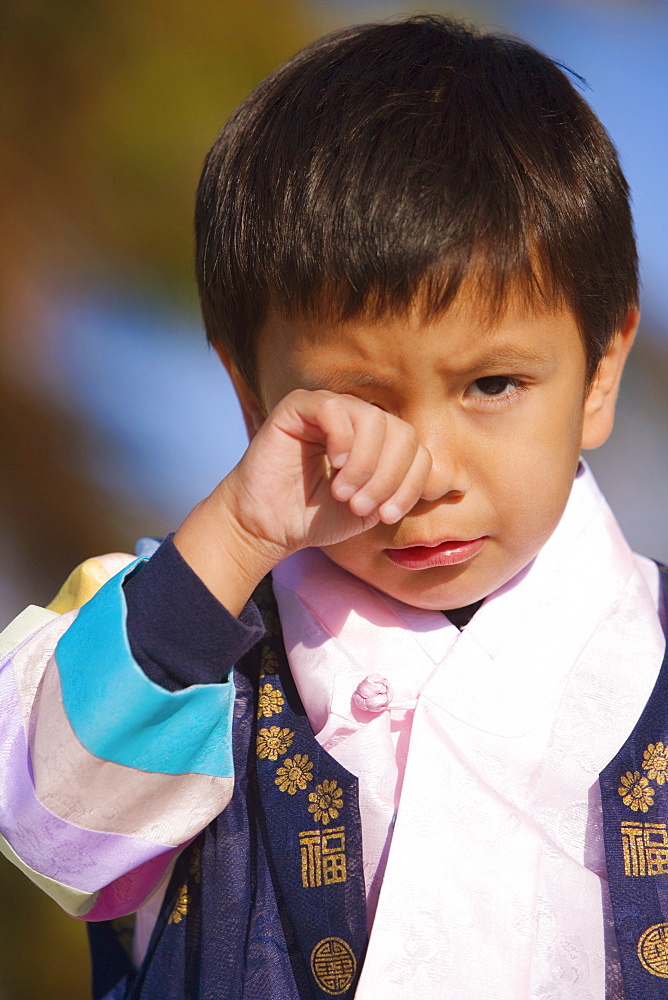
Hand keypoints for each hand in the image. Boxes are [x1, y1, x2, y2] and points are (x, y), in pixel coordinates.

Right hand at [174, 389, 432, 612]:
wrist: (270, 526)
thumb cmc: (319, 517)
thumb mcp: (374, 505)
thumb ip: (405, 488)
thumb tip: (456, 482)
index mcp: (378, 440)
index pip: (416, 448)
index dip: (410, 483)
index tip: (386, 516)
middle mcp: (356, 418)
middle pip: (401, 431)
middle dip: (389, 476)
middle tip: (364, 507)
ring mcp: (328, 409)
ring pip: (373, 420)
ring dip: (366, 465)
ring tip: (346, 494)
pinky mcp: (299, 407)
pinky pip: (335, 409)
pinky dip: (343, 440)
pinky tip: (333, 466)